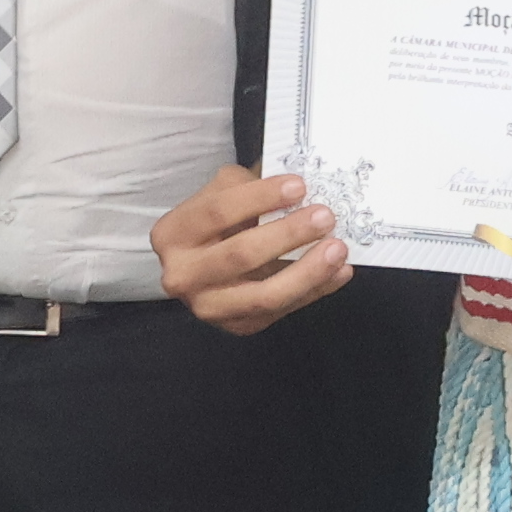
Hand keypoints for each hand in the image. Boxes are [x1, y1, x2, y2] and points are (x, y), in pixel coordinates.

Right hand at [151, 165, 350, 331]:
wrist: (205, 266)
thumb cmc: (219, 223)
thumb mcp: (222, 193)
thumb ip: (248, 186)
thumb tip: (297, 187)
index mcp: (172, 234)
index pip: (217, 211)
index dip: (261, 197)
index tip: (299, 186)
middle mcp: (183, 275)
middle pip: (241, 254)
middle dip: (288, 234)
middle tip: (325, 217)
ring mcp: (210, 306)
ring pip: (264, 293)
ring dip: (308, 270)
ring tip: (338, 248)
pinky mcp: (239, 325)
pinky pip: (283, 310)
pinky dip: (316, 290)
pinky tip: (339, 271)